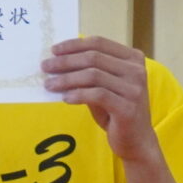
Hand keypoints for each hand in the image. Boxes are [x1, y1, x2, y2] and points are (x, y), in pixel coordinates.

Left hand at [43, 36, 157, 163]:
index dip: (74, 45)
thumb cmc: (115, 110)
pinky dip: (78, 94)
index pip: (99, 43)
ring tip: (49, 84)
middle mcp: (137, 70)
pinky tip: (65, 98)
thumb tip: (57, 61)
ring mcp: (134, 88)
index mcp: (132, 58)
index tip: (53, 50)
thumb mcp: (102, 86)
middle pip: (94, 57)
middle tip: (45, 67)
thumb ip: (88, 72)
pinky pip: (98, 95)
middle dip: (65, 61)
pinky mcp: (128, 107)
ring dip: (67, 79)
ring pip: (93, 75)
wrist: (136, 140)